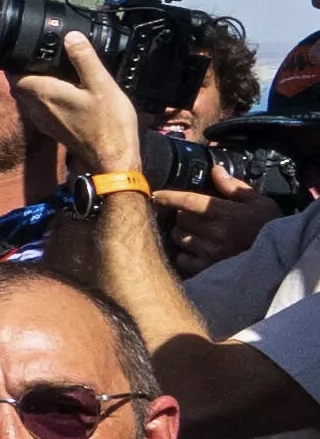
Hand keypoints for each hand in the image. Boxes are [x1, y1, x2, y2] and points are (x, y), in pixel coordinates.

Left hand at [11, 33, 142, 173]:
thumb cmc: (108, 124)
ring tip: (53, 74)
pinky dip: (46, 101)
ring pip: (30, 99)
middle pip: (22, 86)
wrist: (113, 161)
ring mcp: (44, 122)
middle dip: (27, 72)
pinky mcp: (54, 130)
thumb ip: (84, 59)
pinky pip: (41, 110)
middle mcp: (37, 108)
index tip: (25, 50)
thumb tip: (70, 36)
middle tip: (42, 59)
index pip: (16, 74)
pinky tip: (64, 95)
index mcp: (44, 93)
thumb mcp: (101, 84)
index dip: (18, 61)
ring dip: (36, 87)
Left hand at [155, 164, 282, 274]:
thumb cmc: (269, 227)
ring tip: (191, 232)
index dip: (168, 197)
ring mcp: (211, 251)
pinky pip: (184, 260)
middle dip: (181, 215)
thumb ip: (234, 187)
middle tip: (188, 215)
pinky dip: (184, 255)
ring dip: (181, 233)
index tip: (156, 194)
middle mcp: (215, 232)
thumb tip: (215, 170)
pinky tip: (193, 251)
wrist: (282, 257)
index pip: (188, 201)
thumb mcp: (258, 202)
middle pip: (180, 219)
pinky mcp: (210, 269)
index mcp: (225, 213)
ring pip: (180, 238)